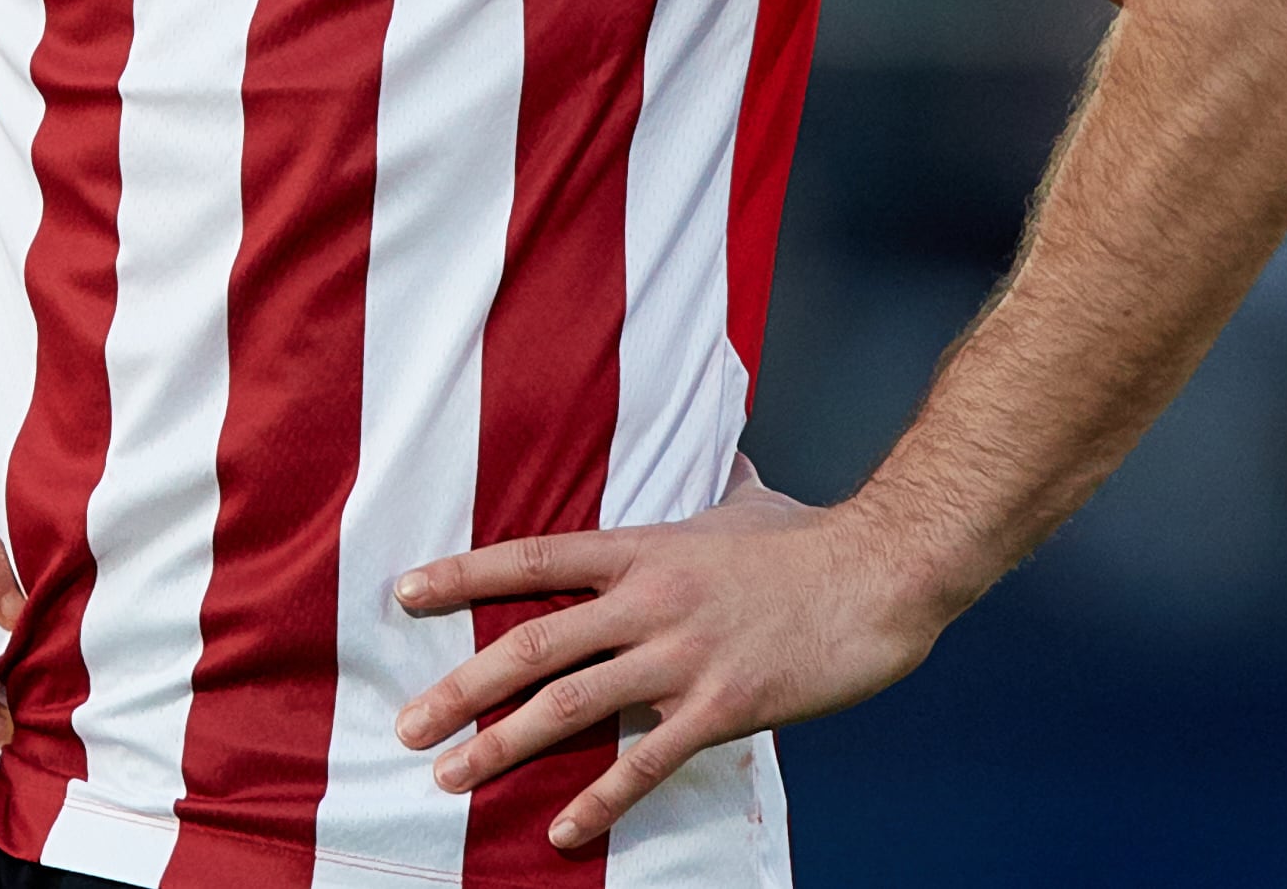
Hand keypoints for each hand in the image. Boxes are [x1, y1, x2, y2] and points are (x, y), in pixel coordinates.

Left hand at [390, 456, 955, 851]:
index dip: (463, 575)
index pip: (533, 557)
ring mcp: (683, 655)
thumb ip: (719, 486)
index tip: (405, 594)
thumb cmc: (813, 540)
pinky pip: (646, 760)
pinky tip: (564, 832)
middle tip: (407, 723)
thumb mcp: (749, 501)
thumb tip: (726, 455)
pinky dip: (601, 799)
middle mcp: (648, 601)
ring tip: (451, 776)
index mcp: (643, 549)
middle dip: (461, 687)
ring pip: (571, 703)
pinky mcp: (722, 705)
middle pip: (533, 643)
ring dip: (503, 745)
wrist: (881, 572)